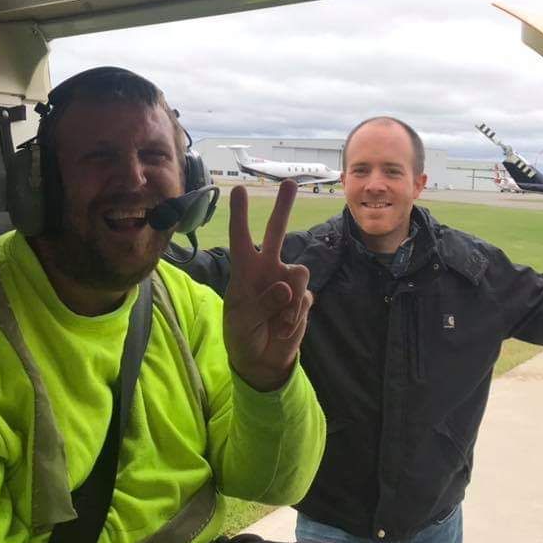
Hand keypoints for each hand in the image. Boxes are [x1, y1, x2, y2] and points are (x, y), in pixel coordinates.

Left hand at [224, 180, 312, 391]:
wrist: (262, 359)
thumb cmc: (242, 334)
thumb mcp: (242, 321)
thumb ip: (262, 302)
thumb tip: (287, 286)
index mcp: (244, 270)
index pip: (241, 237)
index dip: (240, 214)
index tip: (238, 189)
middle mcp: (267, 268)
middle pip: (276, 232)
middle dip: (283, 208)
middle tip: (290, 182)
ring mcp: (287, 282)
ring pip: (299, 270)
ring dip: (290, 297)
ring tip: (278, 319)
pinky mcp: (303, 298)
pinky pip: (304, 299)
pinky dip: (294, 316)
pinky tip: (283, 329)